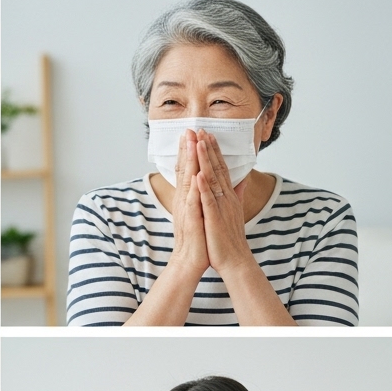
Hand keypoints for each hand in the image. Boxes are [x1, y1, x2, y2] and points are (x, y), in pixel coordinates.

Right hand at [169, 129, 209, 274]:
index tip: (193, 134)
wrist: (190, 261)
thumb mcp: (201, 214)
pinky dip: (195, 187)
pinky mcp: (191, 219)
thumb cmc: (198, 239)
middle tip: (189, 129)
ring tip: (191, 142)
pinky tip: (197, 174)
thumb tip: (207, 185)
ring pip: (187, 180)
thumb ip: (204, 197)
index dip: (190, 152)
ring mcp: (186, 208)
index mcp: (188, 197)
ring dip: (189, 161)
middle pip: (185, 170)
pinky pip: (193, 200)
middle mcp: (184, 200)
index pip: (188, 170)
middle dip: (187, 149)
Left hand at [194, 129, 253, 274]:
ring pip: (213, 179)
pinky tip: (199, 174)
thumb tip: (242, 181)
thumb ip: (238, 194)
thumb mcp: (235, 212)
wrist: (235, 260)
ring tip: (198, 143)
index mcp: (228, 196)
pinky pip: (209, 200)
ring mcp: (221, 207)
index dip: (214, 151)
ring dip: (205, 160)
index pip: (221, 168)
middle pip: (217, 168)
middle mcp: (226, 198)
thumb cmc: (230, 238)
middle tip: (202, 130)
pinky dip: (204, 187)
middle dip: (209, 149)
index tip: (207, 135)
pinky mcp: (215, 218)